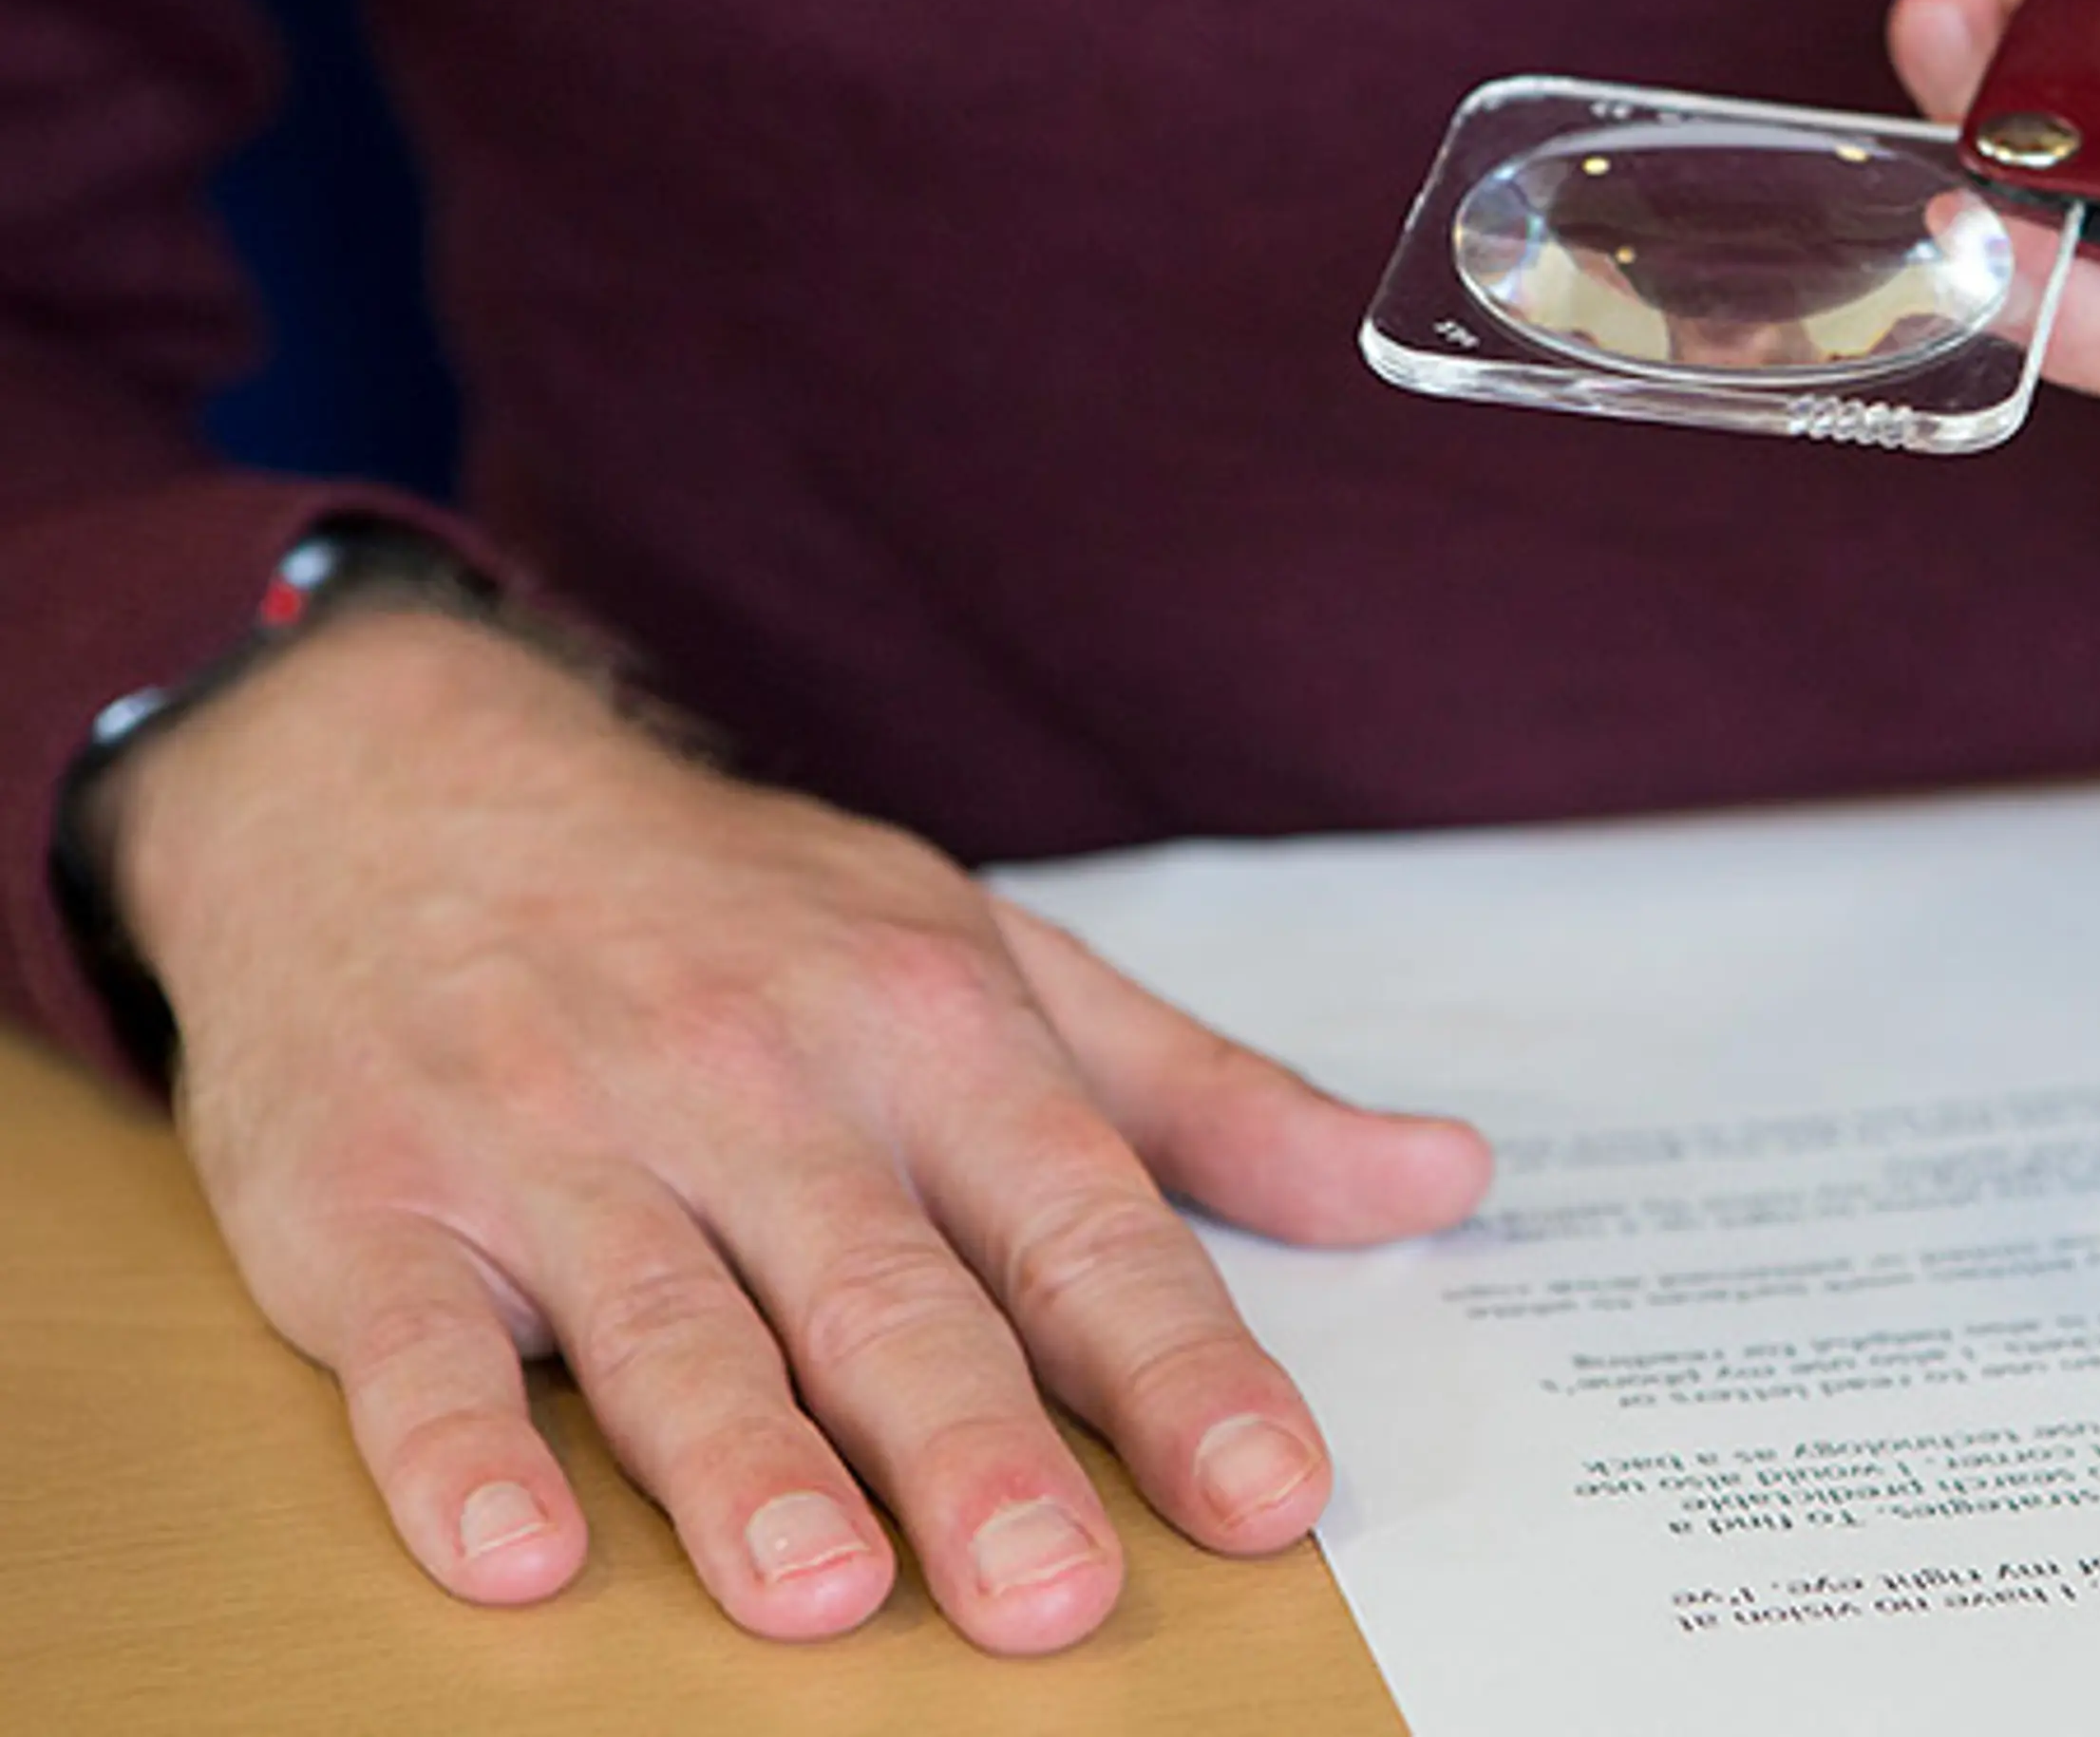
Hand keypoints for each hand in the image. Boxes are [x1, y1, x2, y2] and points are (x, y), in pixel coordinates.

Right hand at [96, 605, 1489, 1652]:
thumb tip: (1443, 1179)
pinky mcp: (373, 1208)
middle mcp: (758, 1089)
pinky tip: (513, 1551)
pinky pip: (415, 1348)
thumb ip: (1216, 1103)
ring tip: (817, 1591)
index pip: (1083, 1226)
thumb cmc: (740, 914)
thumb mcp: (996, 963)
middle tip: (1054, 1591)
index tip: (1275, 1492)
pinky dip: (457, 1448)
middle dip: (974, 1446)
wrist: (397, 789)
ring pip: (669, 1325)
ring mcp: (559, 1146)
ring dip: (742, 1463)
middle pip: (887, 1295)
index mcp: (931, 1037)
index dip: (1183, 1365)